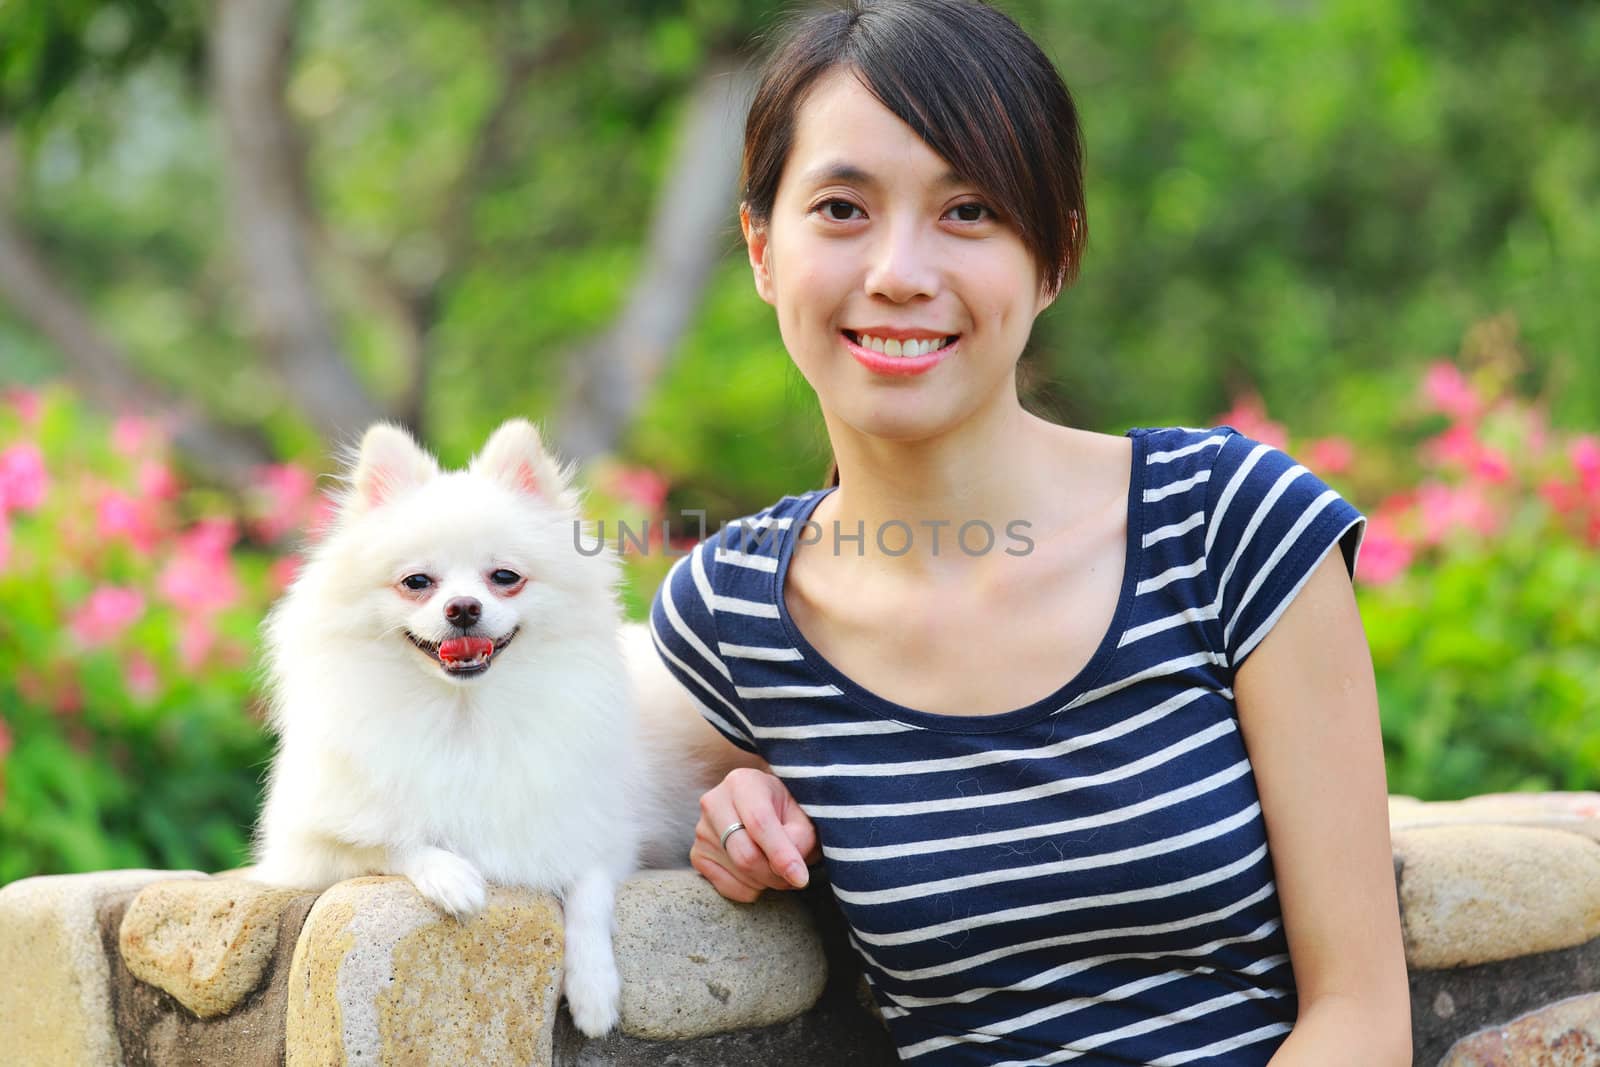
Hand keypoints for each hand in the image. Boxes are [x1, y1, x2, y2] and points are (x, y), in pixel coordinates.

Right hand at [690, 767, 819, 902]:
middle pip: (745, 854)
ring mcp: (702, 830)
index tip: (800, 878)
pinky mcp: (697, 855)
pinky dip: (750, 889)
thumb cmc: (785, 812)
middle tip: (794, 877)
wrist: (763, 809)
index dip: (781, 854)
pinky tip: (757, 873)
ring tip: (776, 868)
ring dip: (766, 881)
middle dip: (775, 874)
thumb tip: (789, 871)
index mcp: (742, 783)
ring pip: (739, 873)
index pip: (759, 823)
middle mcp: (714, 802)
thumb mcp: (801, 818)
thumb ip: (799, 840)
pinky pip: (726, 886)